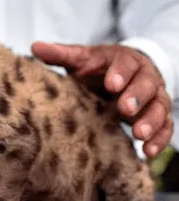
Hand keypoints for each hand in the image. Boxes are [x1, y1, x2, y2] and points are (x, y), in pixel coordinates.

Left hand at [31, 42, 172, 157]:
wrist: (122, 76)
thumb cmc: (99, 67)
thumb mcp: (82, 59)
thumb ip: (62, 54)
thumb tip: (34, 47)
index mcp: (125, 60)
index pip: (126, 63)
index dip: (120, 73)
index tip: (111, 84)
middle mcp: (145, 77)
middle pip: (147, 85)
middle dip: (137, 97)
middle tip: (125, 109)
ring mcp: (154, 98)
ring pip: (160, 107)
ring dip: (152, 121)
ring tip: (139, 134)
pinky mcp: (158, 116)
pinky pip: (165, 128)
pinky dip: (160, 140)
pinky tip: (148, 153)